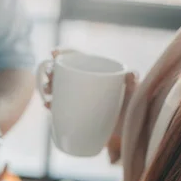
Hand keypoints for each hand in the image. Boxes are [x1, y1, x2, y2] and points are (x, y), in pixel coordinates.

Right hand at [40, 48, 138, 162]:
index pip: (78, 58)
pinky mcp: (78, 113)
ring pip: (59, 89)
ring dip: (49, 88)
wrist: (131, 127)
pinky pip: (61, 107)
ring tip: (47, 93)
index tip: (53, 53)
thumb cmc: (133, 104)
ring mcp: (81, 98)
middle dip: (51, 73)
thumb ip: (133, 82)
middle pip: (64, 73)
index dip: (64, 53)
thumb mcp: (133, 92)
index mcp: (97, 71)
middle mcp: (86, 83)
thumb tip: (131, 74)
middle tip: (49, 79)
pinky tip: (48, 106)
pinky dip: (53, 106)